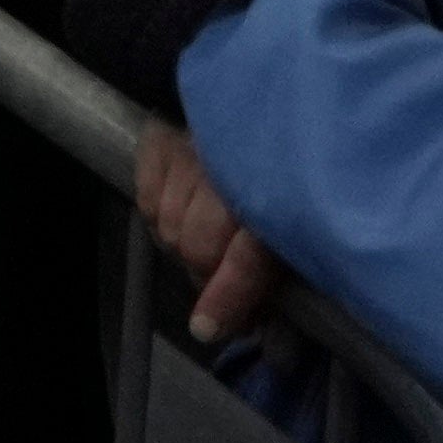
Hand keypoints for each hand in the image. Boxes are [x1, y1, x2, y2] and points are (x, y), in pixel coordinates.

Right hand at [130, 124, 280, 346]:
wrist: (271, 114)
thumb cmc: (289, 178)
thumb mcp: (296, 227)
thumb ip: (274, 272)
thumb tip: (250, 324)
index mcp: (275, 200)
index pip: (245, 258)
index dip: (227, 297)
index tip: (208, 328)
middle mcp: (226, 174)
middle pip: (196, 247)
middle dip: (207, 274)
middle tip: (223, 282)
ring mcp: (190, 153)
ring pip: (168, 228)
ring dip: (183, 244)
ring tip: (206, 238)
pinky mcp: (161, 142)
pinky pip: (147, 202)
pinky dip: (161, 215)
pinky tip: (183, 208)